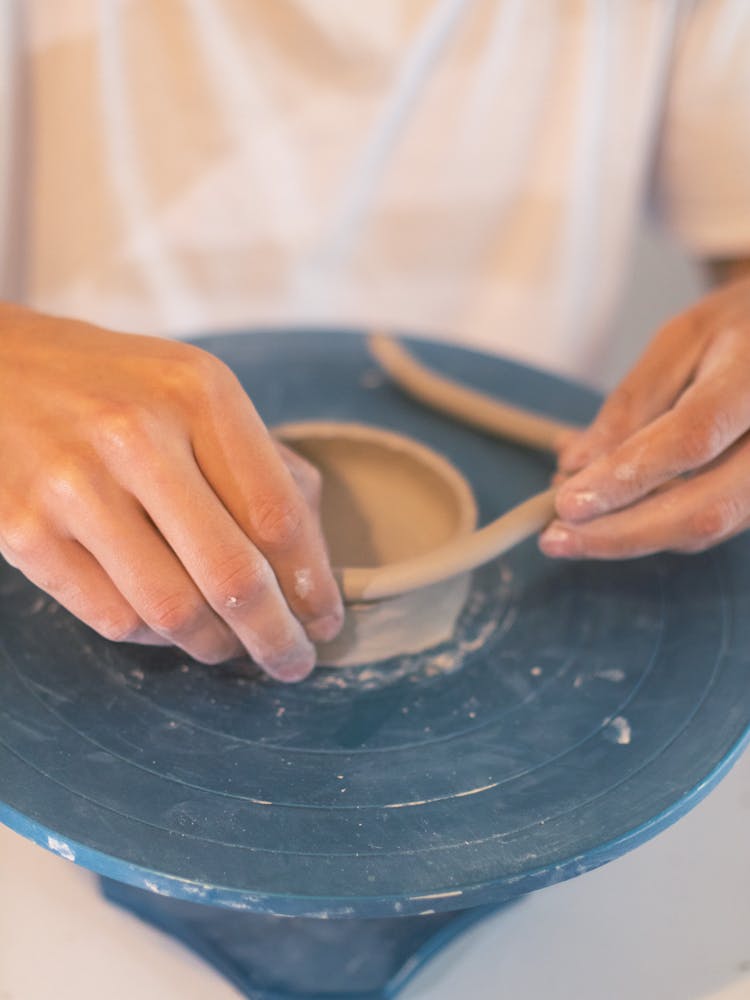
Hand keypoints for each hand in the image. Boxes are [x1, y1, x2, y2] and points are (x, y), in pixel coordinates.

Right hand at [0, 304, 342, 680]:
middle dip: (276, 636)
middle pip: (232, 574)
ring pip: (172, 610)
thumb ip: (261, 464)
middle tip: (294, 662)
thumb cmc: (115, 387)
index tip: (327, 620)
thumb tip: (314, 561)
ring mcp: (73, 486)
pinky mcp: (21, 531)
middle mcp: (137, 436)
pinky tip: (169, 627)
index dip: (313, 583)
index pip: (278, 514)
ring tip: (232, 648)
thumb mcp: (196, 392)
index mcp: (198, 394)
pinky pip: (113, 618)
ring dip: (217, 646)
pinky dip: (155, 638)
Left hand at [539, 276, 749, 558]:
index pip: (692, 437)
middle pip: (704, 508)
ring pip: (705, 529)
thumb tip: (575, 466)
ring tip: (566, 529)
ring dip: (628, 537)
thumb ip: (632, 402)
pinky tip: (604, 514)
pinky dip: (650, 527)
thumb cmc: (738, 331)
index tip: (567, 503)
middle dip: (619, 533)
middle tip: (554, 539)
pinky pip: (709, 526)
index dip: (627, 477)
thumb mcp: (682, 340)